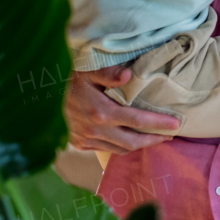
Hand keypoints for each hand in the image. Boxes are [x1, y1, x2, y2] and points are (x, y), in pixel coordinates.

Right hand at [65, 66, 180, 153]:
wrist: (42, 96)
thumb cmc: (70, 78)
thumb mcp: (89, 70)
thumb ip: (109, 73)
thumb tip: (129, 75)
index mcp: (101, 112)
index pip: (138, 120)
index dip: (159, 124)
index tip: (177, 125)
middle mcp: (95, 130)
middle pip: (133, 141)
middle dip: (154, 139)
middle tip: (171, 135)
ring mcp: (86, 139)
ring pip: (120, 149)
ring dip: (140, 145)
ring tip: (156, 138)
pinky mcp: (80, 144)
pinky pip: (107, 149)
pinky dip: (122, 146)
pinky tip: (132, 139)